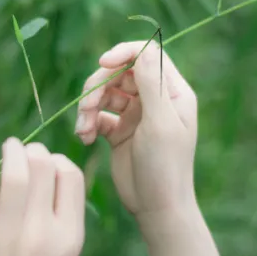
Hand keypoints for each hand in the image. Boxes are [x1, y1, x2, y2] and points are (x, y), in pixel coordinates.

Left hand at [0, 138, 85, 255]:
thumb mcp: (62, 253)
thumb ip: (59, 212)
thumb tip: (47, 161)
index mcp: (68, 236)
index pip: (70, 175)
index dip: (58, 161)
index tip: (46, 166)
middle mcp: (40, 233)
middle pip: (44, 164)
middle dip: (34, 150)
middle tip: (24, 152)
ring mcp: (5, 234)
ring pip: (14, 171)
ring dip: (11, 150)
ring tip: (8, 147)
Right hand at [75, 41, 197, 220]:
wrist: (157, 208)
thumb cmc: (166, 165)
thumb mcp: (160, 122)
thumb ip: (151, 84)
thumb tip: (144, 48)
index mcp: (173, 91)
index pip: (147, 54)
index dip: (123, 53)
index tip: (103, 63)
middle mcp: (155, 99)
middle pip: (120, 72)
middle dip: (99, 85)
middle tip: (87, 107)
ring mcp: (136, 114)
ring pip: (105, 93)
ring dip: (89, 106)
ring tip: (84, 128)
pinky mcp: (119, 131)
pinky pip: (98, 116)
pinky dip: (88, 123)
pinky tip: (86, 138)